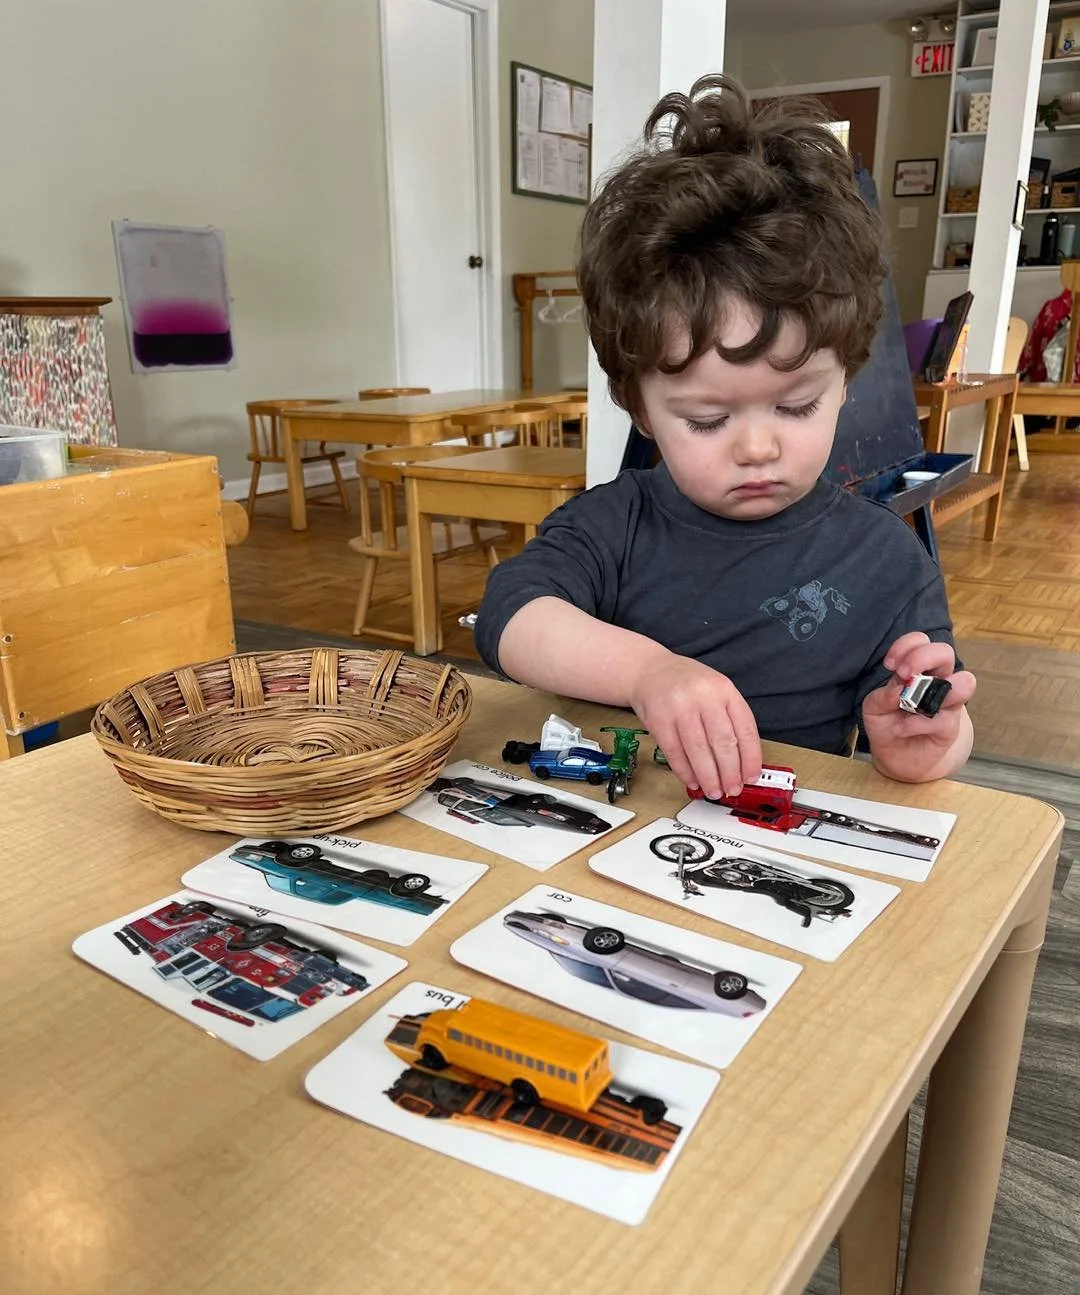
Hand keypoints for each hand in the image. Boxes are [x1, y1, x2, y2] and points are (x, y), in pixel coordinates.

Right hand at [627, 652, 761, 799]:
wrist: (650, 670)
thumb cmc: (687, 684)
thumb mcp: (716, 690)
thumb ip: (730, 719)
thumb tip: (742, 761)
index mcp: (724, 690)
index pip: (744, 728)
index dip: (750, 758)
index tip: (751, 777)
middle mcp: (703, 697)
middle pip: (723, 742)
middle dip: (730, 772)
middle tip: (733, 789)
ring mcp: (679, 708)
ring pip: (699, 751)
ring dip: (708, 777)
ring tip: (714, 791)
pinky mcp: (658, 721)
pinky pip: (675, 752)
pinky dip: (685, 771)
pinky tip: (692, 781)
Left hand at [861, 632, 975, 780]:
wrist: (897, 757)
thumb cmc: (888, 723)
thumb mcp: (874, 707)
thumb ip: (883, 695)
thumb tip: (899, 688)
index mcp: (918, 670)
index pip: (921, 641)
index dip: (907, 645)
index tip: (890, 664)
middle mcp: (937, 681)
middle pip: (945, 651)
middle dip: (922, 656)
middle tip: (902, 674)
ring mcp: (947, 704)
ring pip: (964, 682)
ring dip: (935, 688)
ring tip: (908, 701)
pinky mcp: (949, 728)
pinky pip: (942, 719)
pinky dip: (917, 724)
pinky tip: (900, 729)